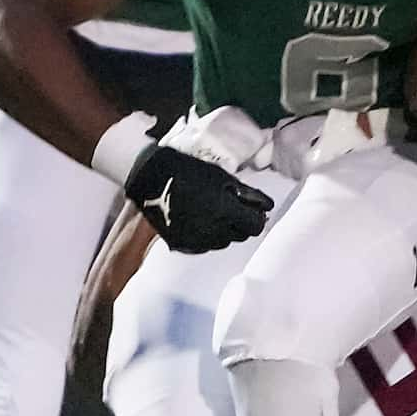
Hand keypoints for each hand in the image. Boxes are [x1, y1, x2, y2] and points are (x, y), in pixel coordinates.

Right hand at [123, 145, 273, 252]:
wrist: (150, 177)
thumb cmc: (187, 170)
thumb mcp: (221, 177)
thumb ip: (246, 194)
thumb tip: (267, 206)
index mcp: (224, 212)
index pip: (255, 226)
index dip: (257, 217)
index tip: (253, 209)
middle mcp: (211, 231)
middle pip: (240, 236)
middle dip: (241, 223)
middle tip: (233, 207)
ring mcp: (195, 240)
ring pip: (222, 242)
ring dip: (224, 230)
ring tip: (214, 211)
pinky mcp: (181, 244)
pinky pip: (204, 245)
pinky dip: (207, 235)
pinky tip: (199, 219)